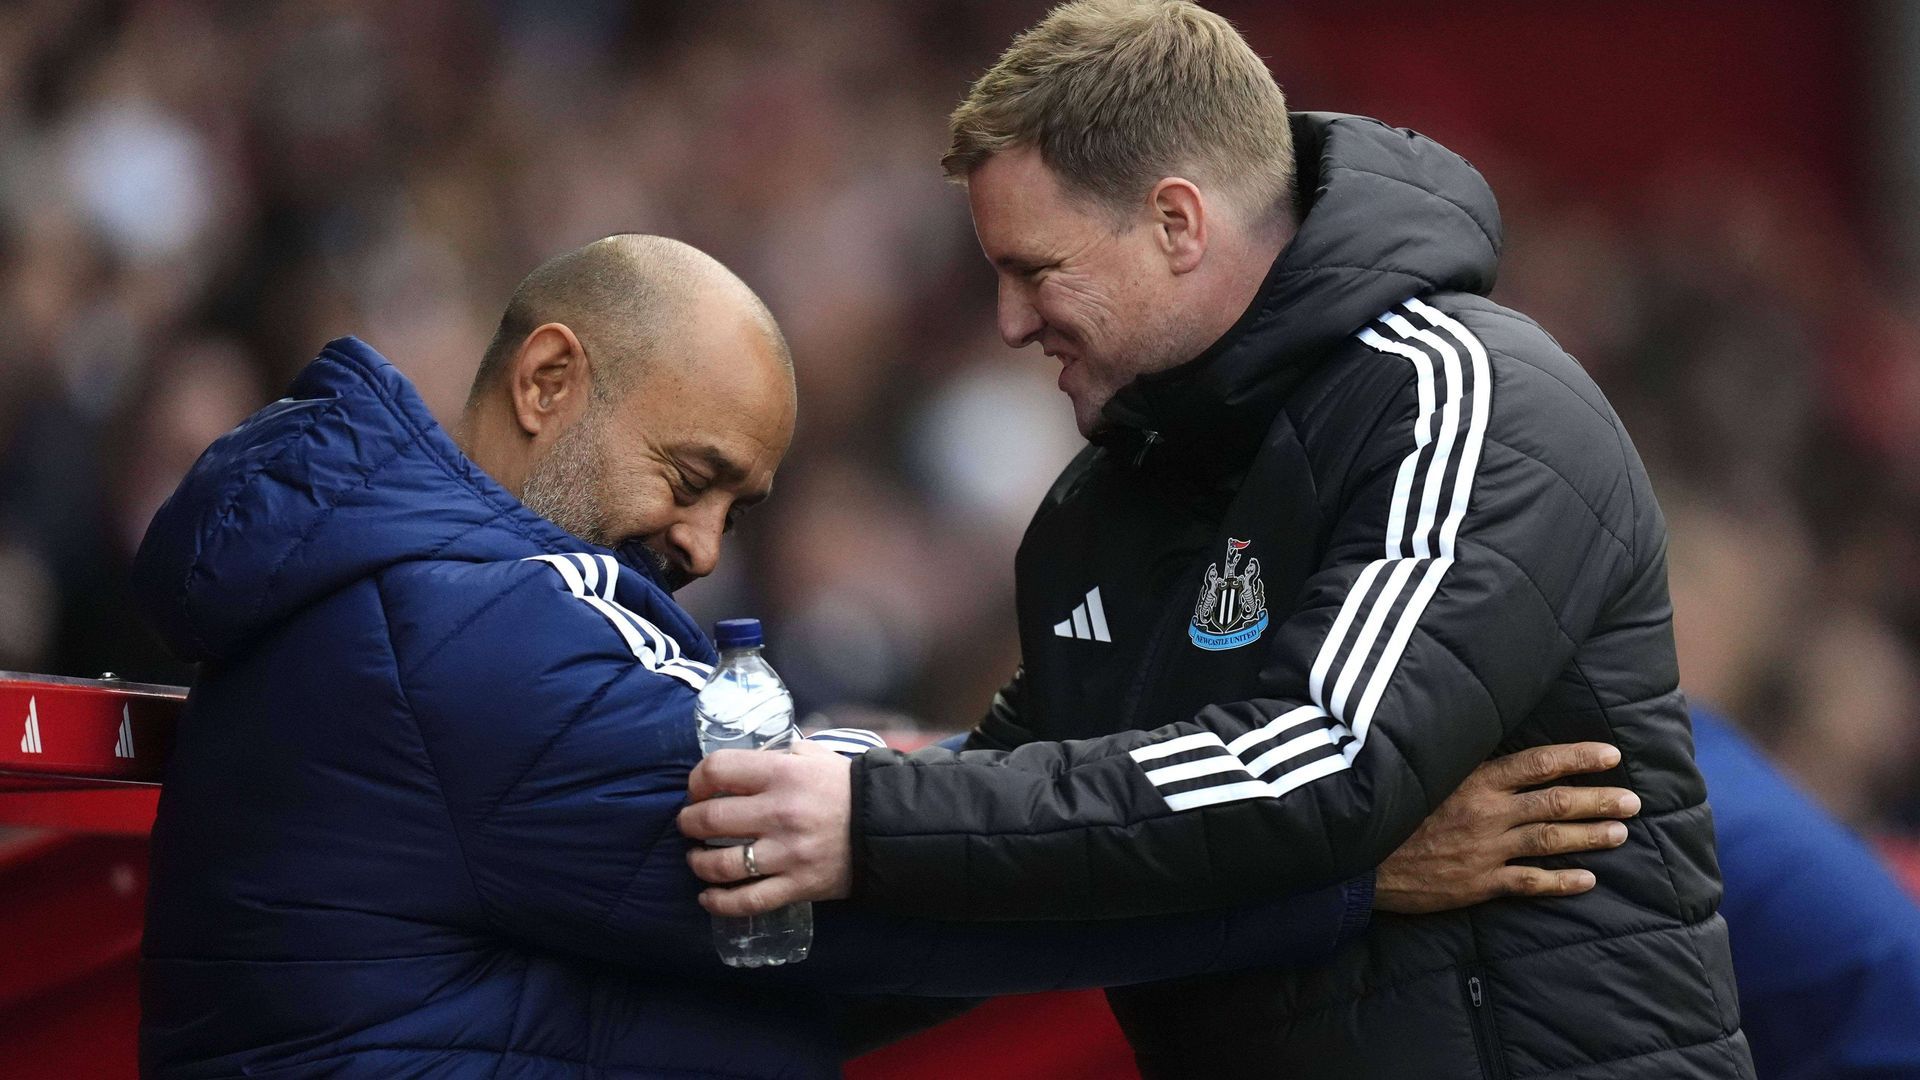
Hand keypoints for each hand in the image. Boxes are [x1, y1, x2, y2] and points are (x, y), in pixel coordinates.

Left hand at [677, 739, 853, 915]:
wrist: (888, 827)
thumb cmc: (846, 788)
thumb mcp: (814, 756)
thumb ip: (779, 755)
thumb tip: (747, 760)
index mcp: (782, 774)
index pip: (717, 770)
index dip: (696, 780)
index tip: (697, 789)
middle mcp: (779, 813)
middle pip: (709, 819)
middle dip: (689, 823)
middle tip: (690, 824)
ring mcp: (786, 853)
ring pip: (720, 864)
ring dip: (698, 862)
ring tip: (697, 857)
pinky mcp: (796, 885)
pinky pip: (747, 901)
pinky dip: (719, 903)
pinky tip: (708, 897)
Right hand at [1373, 742, 1639, 913]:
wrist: (1362, 859)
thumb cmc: (1394, 809)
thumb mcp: (1428, 775)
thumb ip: (1465, 766)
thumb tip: (1498, 748)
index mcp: (1477, 780)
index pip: (1539, 763)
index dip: (1579, 758)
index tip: (1611, 756)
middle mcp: (1489, 812)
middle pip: (1557, 802)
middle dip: (1600, 800)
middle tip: (1633, 801)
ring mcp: (1487, 849)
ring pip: (1552, 840)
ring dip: (1592, 836)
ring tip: (1621, 833)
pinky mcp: (1481, 883)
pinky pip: (1531, 882)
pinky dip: (1563, 881)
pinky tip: (1588, 879)